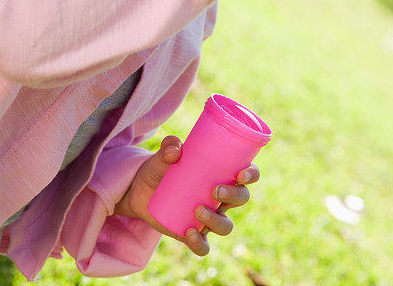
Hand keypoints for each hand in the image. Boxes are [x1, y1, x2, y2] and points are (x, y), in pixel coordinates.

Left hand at [113, 135, 259, 256]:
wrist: (141, 190)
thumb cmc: (161, 167)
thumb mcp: (164, 154)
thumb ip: (169, 147)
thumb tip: (175, 150)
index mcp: (221, 174)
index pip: (247, 174)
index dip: (251, 175)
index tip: (241, 174)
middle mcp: (220, 197)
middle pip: (241, 199)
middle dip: (233, 196)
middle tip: (214, 190)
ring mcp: (208, 217)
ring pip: (225, 225)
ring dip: (216, 220)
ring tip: (197, 210)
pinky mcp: (193, 234)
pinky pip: (204, 246)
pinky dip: (199, 243)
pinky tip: (188, 233)